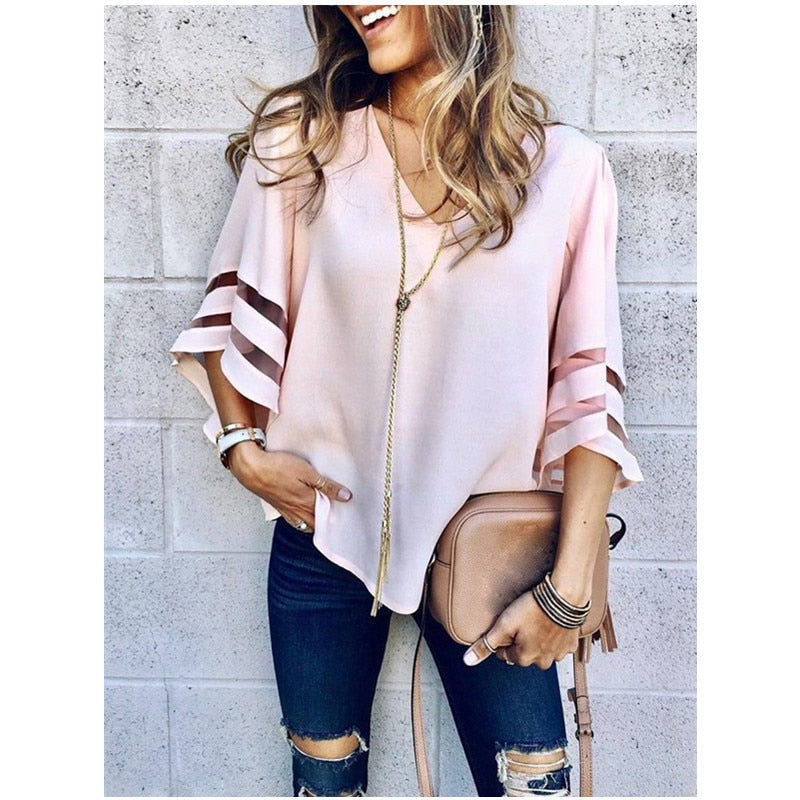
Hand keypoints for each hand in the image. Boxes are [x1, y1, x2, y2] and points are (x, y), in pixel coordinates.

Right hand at [227, 443, 351, 530]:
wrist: (251, 468)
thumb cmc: (278, 467)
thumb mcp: (307, 472)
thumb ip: (326, 486)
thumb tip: (345, 496)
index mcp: (307, 503)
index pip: (328, 517)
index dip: (338, 516)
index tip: (347, 513)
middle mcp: (297, 512)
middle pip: (317, 525)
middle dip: (328, 523)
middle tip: (338, 515)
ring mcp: (286, 511)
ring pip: (305, 525)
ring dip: (315, 523)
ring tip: (324, 515)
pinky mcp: (278, 507)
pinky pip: (294, 521)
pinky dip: (302, 521)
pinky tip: (304, 512)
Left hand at [463, 590, 578, 668]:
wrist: (564, 597)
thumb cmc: (533, 609)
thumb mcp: (504, 625)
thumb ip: (486, 645)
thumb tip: (467, 661)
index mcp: (524, 658)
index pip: (505, 654)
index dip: (503, 639)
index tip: (508, 624)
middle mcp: (542, 662)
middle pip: (524, 654)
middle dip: (521, 641)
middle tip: (523, 620)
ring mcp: (558, 654)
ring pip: (542, 650)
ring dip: (538, 639)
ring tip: (536, 620)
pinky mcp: (570, 644)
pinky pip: (558, 644)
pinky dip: (554, 636)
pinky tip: (551, 622)